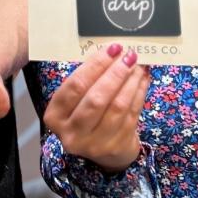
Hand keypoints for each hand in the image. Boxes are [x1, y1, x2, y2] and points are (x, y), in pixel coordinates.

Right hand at [43, 44, 149, 172]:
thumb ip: (87, 79)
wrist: (100, 148)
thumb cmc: (84, 114)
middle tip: (128, 55)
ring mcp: (95, 144)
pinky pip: (131, 115)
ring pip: (117, 107)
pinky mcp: (117, 147)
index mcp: (55, 116)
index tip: (112, 49)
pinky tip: (142, 80)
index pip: (76, 86)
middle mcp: (71, 133)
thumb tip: (113, 52)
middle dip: (115, 73)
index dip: (95, 65)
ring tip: (138, 65)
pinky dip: (139, 93)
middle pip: (96, 98)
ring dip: (131, 82)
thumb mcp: (76, 99)